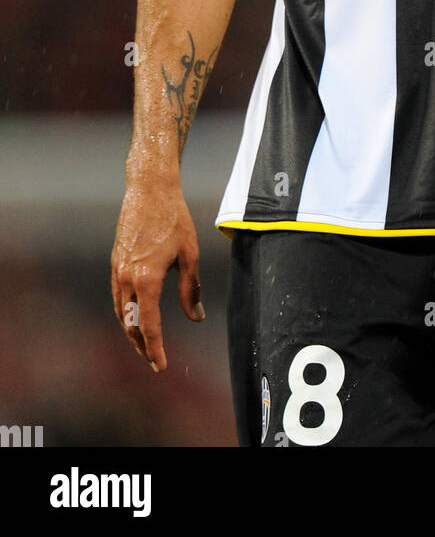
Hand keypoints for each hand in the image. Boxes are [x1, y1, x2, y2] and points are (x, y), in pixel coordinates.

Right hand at [111, 179, 203, 371]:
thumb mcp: (190, 254)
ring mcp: (117, 269)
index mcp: (146, 279)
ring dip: (131, 332)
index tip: (161, 366)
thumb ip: (190, 289)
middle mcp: (126, 277)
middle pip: (130, 324)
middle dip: (141, 346)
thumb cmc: (174, 219)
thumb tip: (196, 317)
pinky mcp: (115, 261)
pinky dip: (125, 312)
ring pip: (121, 312)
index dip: (155, 349)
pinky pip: (118, 295)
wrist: (150, 190)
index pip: (148, 325)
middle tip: (154, 361)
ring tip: (144, 345)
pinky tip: (135, 316)